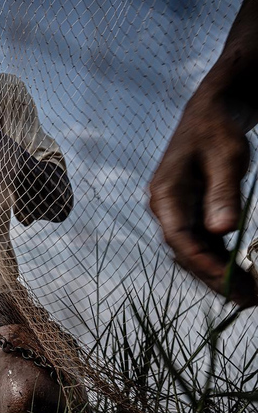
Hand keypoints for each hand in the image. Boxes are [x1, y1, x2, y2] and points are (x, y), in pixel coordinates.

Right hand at [149, 97, 257, 306]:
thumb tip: (222, 231)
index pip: (179, 239)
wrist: (212, 112)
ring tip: (248, 294)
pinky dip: (220, 259)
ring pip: (193, 251)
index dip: (204, 264)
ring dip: (218, 273)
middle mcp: (166, 207)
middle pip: (185, 252)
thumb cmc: (218, 130)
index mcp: (165, 194)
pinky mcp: (191, 211)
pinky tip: (241, 272)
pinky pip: (202, 242)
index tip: (232, 283)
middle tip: (246, 300)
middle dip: (213, 278)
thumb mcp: (226, 159)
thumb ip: (222, 194)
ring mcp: (177, 211)